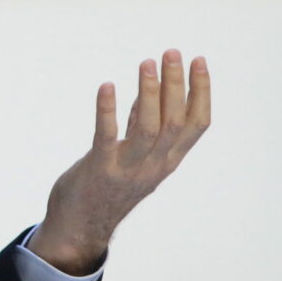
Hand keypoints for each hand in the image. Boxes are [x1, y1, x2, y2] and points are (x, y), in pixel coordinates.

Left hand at [29, 49, 210, 274]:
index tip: (199, 60)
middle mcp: (154, 166)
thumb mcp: (134, 155)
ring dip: (149, 93)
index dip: (202, 92)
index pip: (198, 124)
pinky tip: (107, 86)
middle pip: (175, 121)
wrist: (80, 228)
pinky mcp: (99, 170)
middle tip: (171, 52)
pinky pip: (107, 137)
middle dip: (176, 84)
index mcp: (168, 161)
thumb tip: (151, 89)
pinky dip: (108, 110)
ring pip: (149, 129)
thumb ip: (143, 126)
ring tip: (146, 63)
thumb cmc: (106, 186)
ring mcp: (128, 170)